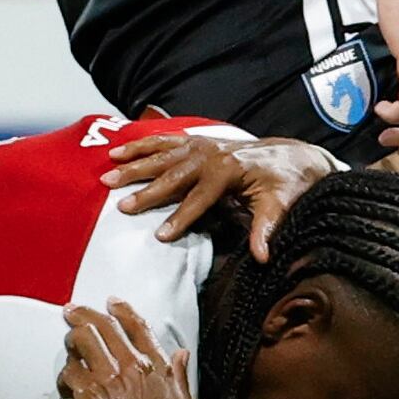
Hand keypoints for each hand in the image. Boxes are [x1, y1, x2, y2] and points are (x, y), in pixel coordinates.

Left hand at [59, 300, 196, 398]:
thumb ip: (180, 377)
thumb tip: (182, 355)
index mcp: (156, 367)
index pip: (138, 326)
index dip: (122, 310)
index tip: (111, 302)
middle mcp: (131, 366)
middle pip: (103, 326)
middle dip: (84, 314)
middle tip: (72, 311)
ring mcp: (108, 378)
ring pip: (82, 340)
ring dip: (72, 340)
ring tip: (69, 345)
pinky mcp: (88, 394)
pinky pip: (69, 372)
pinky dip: (65, 375)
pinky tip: (67, 384)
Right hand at [102, 134, 338, 254]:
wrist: (291, 155)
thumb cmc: (284, 184)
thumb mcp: (278, 207)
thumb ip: (265, 230)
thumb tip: (262, 257)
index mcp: (228, 171)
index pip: (199, 199)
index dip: (180, 218)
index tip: (160, 236)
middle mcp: (211, 154)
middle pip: (172, 176)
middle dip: (145, 192)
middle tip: (121, 207)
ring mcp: (201, 145)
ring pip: (160, 155)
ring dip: (132, 166)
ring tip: (107, 176)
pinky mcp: (195, 141)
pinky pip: (162, 142)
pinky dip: (139, 146)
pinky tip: (117, 152)